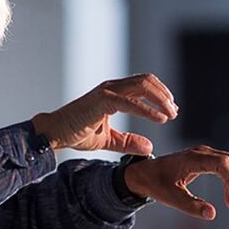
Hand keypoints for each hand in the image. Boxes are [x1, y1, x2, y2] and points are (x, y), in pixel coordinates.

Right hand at [31, 74, 178, 152]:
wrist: (53, 133)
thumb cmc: (76, 133)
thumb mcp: (108, 140)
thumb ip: (128, 141)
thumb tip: (150, 147)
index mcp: (113, 93)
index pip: (143, 85)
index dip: (160, 96)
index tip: (171, 111)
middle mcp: (111, 88)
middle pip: (146, 81)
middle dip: (164, 95)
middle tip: (175, 112)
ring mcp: (106, 92)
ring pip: (142, 85)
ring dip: (161, 99)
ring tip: (170, 114)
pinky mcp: (101, 101)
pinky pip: (130, 102)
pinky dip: (148, 110)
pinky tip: (160, 119)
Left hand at [123, 146, 228, 219]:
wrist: (144, 173)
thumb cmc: (156, 183)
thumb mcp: (171, 198)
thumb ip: (192, 206)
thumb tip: (212, 214)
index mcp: (192, 159)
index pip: (222, 164)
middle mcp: (200, 152)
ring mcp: (204, 154)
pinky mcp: (205, 159)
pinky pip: (226, 165)